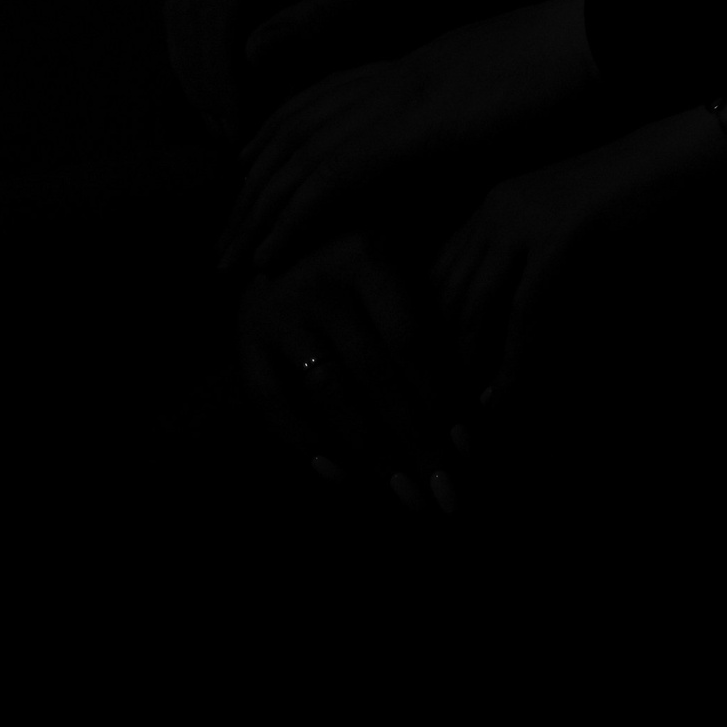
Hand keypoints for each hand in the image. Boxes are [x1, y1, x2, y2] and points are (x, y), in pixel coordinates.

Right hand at [165, 0, 399, 139]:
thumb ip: (324, 15)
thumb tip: (252, 54)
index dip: (217, 67)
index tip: (234, 119)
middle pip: (192, 4)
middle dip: (201, 74)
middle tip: (226, 130)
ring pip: (187, 5)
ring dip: (196, 65)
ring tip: (224, 119)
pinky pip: (205, 4)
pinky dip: (207, 50)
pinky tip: (232, 90)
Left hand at [218, 0, 598, 275]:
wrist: (587, 37)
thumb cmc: (560, 58)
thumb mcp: (497, 80)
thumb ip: (458, 104)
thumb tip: (446, 134)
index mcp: (409, 63)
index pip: (318, 97)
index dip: (277, 138)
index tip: (247, 173)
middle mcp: (388, 79)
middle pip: (293, 131)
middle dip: (252, 186)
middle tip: (222, 235)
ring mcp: (394, 102)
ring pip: (298, 160)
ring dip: (256, 213)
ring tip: (229, 260)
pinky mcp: (407, 135)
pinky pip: (329, 183)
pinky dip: (292, 222)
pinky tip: (269, 258)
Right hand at [238, 229, 458, 511]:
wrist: (278, 232)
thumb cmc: (360, 252)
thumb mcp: (400, 254)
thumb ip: (433, 309)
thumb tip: (481, 392)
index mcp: (370, 257)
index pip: (412, 341)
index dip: (441, 396)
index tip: (468, 447)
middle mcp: (321, 284)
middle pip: (376, 376)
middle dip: (415, 440)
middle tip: (445, 492)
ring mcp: (278, 313)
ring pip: (330, 395)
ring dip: (370, 451)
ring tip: (404, 494)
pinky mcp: (245, 342)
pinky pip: (273, 404)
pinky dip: (305, 443)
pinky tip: (340, 476)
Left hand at [431, 108, 726, 407]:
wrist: (680, 158)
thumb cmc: (631, 199)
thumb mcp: (564, 232)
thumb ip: (528, 269)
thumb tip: (501, 339)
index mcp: (494, 204)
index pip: (436, 275)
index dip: (433, 331)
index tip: (443, 377)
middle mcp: (498, 208)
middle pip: (447, 295)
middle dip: (445, 356)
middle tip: (454, 406)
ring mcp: (526, 220)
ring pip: (476, 310)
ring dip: (474, 369)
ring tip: (476, 412)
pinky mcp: (560, 239)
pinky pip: (523, 315)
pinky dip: (515, 364)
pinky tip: (511, 397)